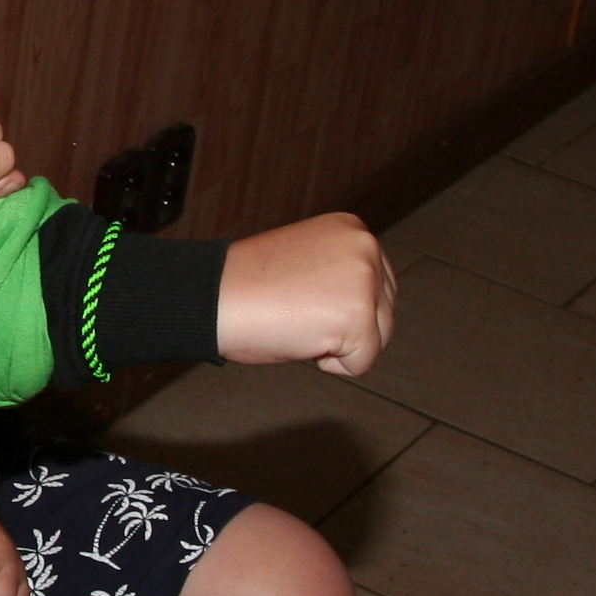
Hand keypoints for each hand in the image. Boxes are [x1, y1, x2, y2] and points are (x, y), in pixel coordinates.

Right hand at [216, 212, 394, 375]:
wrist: (212, 296)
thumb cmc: (247, 285)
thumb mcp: (308, 261)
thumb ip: (341, 272)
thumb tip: (366, 302)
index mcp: (353, 230)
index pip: (378, 287)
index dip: (339, 306)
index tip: (302, 298)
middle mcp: (365, 247)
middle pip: (384, 313)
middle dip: (344, 326)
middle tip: (297, 311)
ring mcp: (364, 281)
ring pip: (377, 339)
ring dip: (339, 344)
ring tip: (299, 321)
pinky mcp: (357, 316)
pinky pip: (363, 363)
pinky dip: (332, 365)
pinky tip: (301, 338)